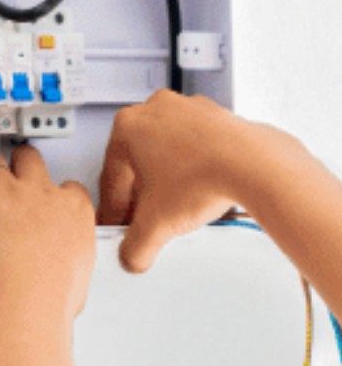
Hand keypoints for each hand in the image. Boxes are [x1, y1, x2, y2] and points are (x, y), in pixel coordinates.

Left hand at [0, 144, 95, 317]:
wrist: (27, 294)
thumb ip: (68, 258)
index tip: (45, 208)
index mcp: (74, 208)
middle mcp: (43, 192)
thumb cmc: (53, 293)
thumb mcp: (77, 272)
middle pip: (31, 160)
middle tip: (11, 187)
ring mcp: (10, 192)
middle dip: (20, 167)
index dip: (53, 195)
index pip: (68, 187)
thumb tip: (62, 270)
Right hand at [98, 90, 277, 271]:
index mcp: (128, 126)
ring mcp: (189, 109)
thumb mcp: (154, 226)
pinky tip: (199, 194)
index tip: (120, 225)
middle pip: (139, 165)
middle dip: (142, 197)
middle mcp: (157, 110)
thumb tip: (132, 255)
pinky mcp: (218, 117)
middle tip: (147, 221)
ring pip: (168, 155)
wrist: (255, 166)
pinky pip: (196, 149)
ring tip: (176, 210)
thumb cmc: (204, 178)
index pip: (111, 180)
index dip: (114, 212)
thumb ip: (134, 248)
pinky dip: (193, 171)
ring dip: (168, 183)